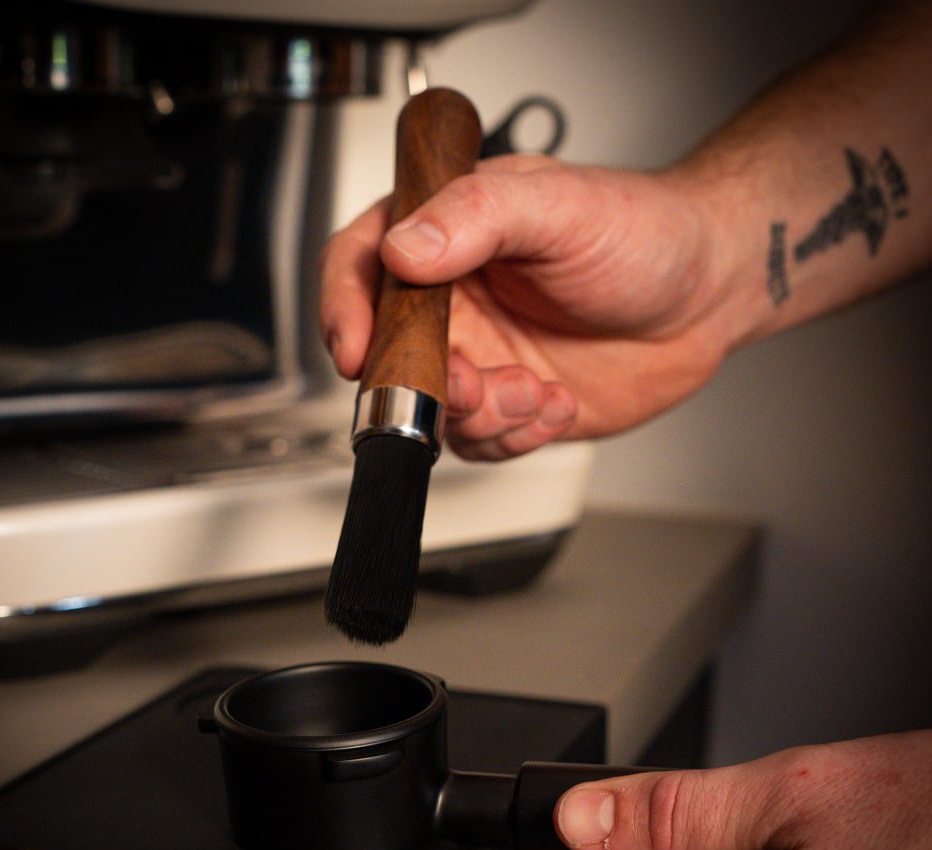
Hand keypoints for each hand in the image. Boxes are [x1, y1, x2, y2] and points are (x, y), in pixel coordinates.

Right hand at [319, 155, 747, 459]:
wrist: (706, 293)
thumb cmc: (643, 232)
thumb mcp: (561, 205)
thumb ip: (477, 217)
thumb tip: (405, 250)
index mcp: (446, 235)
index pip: (361, 266)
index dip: (344, 309)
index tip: (355, 349)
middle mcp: (453, 301)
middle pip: (388, 355)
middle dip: (423, 386)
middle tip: (475, 384)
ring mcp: (479, 356)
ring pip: (434, 411)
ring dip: (480, 416)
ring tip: (533, 390)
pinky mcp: (509, 402)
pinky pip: (481, 442)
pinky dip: (515, 435)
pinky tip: (556, 402)